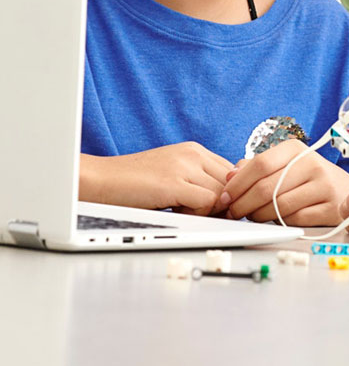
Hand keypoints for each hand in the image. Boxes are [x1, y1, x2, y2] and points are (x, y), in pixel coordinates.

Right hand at [79, 143, 231, 214]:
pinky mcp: (173, 183)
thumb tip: (225, 201)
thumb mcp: (171, 175)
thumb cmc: (132, 184)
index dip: (227, 193)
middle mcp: (193, 154)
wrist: (98, 181)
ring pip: (221, 194)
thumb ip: (197, 181)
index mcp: (194, 150)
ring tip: (183, 213)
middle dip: (222, 204)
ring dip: (208, 211)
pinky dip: (198, 215)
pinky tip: (177, 215)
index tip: (213, 208)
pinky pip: (207, 202)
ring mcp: (184, 166)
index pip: (232, 171)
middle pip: (231, 183)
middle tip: (200, 214)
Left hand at [222, 141, 348, 225]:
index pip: (260, 164)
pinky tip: (275, 220)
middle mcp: (312, 163)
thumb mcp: (282, 165)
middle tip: (233, 212)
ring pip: (278, 206)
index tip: (224, 197)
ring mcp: (323, 185)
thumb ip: (255, 168)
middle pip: (266, 187)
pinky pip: (294, 219)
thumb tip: (229, 176)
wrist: (342, 191)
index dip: (237, 183)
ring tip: (252, 216)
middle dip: (242, 204)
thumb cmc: (305, 178)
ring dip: (258, 216)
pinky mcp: (330, 207)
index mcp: (296, 149)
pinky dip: (279, 222)